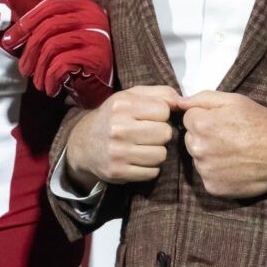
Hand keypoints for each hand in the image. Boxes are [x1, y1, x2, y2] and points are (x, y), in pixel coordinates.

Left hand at [1, 0, 113, 109]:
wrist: (103, 86)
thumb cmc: (78, 58)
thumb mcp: (58, 32)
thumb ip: (38, 14)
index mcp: (83, 6)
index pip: (49, 6)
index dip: (26, 22)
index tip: (9, 41)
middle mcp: (93, 16)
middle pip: (48, 27)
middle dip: (29, 51)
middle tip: (24, 70)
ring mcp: (97, 35)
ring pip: (52, 46)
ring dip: (39, 69)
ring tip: (38, 82)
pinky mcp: (97, 56)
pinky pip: (61, 63)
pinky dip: (50, 78)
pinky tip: (51, 88)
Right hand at [64, 85, 181, 187]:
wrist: (84, 144)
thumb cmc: (114, 117)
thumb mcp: (131, 97)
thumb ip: (159, 93)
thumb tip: (182, 101)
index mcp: (122, 105)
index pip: (164, 110)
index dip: (161, 115)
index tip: (150, 118)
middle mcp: (118, 128)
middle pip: (165, 133)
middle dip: (161, 134)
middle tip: (148, 134)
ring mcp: (117, 152)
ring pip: (161, 155)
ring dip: (157, 152)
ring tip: (144, 147)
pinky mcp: (117, 171)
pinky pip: (152, 172)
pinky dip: (149, 168)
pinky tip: (138, 160)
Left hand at [179, 91, 266, 199]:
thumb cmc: (261, 125)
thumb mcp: (235, 101)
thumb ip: (203, 98)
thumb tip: (179, 102)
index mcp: (201, 125)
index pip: (189, 119)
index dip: (206, 118)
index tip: (223, 122)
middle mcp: (198, 149)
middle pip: (191, 139)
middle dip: (204, 137)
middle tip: (229, 138)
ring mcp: (205, 170)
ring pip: (198, 158)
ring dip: (210, 155)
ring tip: (233, 153)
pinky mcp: (212, 187)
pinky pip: (208, 176)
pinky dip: (217, 173)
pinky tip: (234, 167)